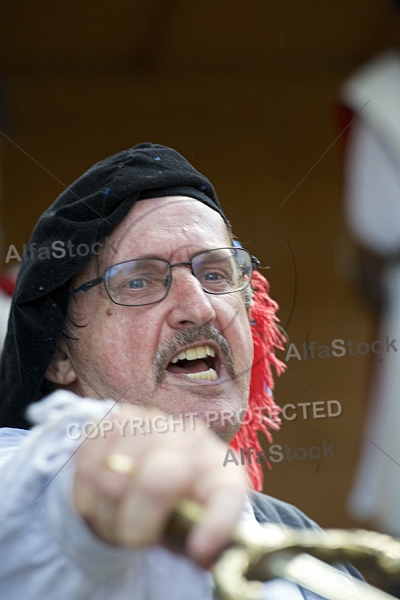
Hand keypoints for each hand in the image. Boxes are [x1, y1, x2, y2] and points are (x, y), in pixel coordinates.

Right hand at [73, 404, 248, 567]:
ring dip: (105, 506)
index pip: (227, 493)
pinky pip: (89, 455)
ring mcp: (156, 422)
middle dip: (135, 521)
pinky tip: (99, 492)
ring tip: (115, 515)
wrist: (150, 469)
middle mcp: (194, 440)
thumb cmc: (174, 511)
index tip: (198, 550)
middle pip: (158, 480)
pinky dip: (85, 485)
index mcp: (222, 473)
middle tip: (130, 538)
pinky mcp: (118, 417)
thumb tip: (199, 551)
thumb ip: (193, 538)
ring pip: (113, 471)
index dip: (216, 522)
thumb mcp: (187, 533)